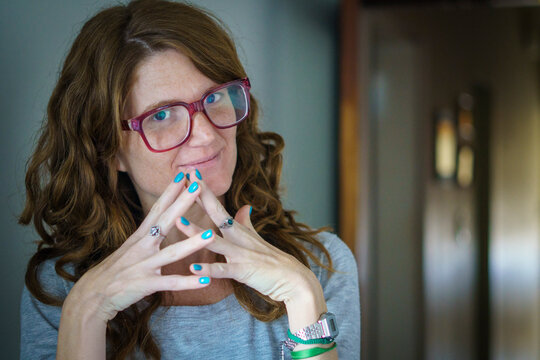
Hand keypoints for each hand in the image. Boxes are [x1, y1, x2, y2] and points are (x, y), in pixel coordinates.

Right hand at [63, 172, 213, 321]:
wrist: (92, 295)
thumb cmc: (115, 271)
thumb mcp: (131, 248)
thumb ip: (148, 236)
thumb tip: (162, 223)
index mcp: (141, 236)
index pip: (158, 209)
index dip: (170, 191)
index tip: (184, 174)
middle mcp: (142, 246)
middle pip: (165, 221)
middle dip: (182, 203)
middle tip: (198, 186)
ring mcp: (144, 265)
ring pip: (172, 253)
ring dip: (191, 244)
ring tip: (210, 234)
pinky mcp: (145, 284)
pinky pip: (170, 283)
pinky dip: (188, 283)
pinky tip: (205, 281)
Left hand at [175, 173, 319, 304]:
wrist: (292, 278)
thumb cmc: (271, 260)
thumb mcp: (256, 238)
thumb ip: (246, 223)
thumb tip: (245, 207)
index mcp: (238, 231)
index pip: (218, 206)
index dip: (204, 191)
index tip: (191, 173)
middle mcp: (238, 238)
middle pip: (217, 214)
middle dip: (201, 197)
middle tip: (187, 179)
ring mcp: (241, 254)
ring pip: (215, 241)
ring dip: (196, 232)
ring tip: (178, 221)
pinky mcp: (244, 271)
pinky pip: (223, 270)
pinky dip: (208, 269)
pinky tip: (192, 268)